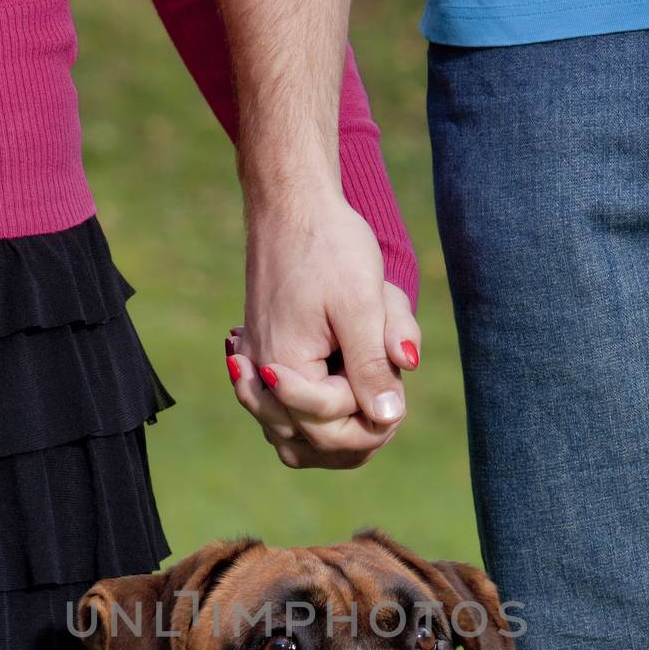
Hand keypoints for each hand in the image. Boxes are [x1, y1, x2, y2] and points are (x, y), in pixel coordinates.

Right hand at [224, 191, 420, 468]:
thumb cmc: (329, 246)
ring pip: (295, 441)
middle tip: (390, 388)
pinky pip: (284, 418)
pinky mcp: (262, 363)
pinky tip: (346, 398)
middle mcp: (261, 378)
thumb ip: (372, 365)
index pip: (329, 426)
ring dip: (337, 432)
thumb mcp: (362, 304)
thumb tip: (389, 418)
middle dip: (359, 426)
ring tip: (372, 402)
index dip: (371, 410)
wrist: (293, 205)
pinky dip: (316, 418)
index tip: (391, 366)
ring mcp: (257, 373)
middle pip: (313, 444)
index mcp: (283, 367)